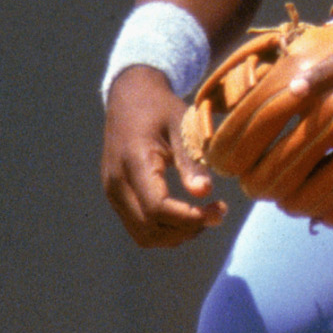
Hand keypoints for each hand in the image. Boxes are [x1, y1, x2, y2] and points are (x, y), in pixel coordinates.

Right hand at [101, 69, 225, 249]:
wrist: (129, 97)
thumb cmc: (160, 108)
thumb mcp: (182, 126)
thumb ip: (191, 159)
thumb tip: (204, 193)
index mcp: (133, 160)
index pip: (158, 208)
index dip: (190, 218)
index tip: (219, 210)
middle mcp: (117, 182)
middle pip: (149, 229)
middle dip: (186, 230)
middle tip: (215, 214)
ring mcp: (112, 192)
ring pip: (143, 235)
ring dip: (175, 235)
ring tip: (203, 216)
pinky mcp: (115, 197)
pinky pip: (138, 227)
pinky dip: (164, 230)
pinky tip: (186, 214)